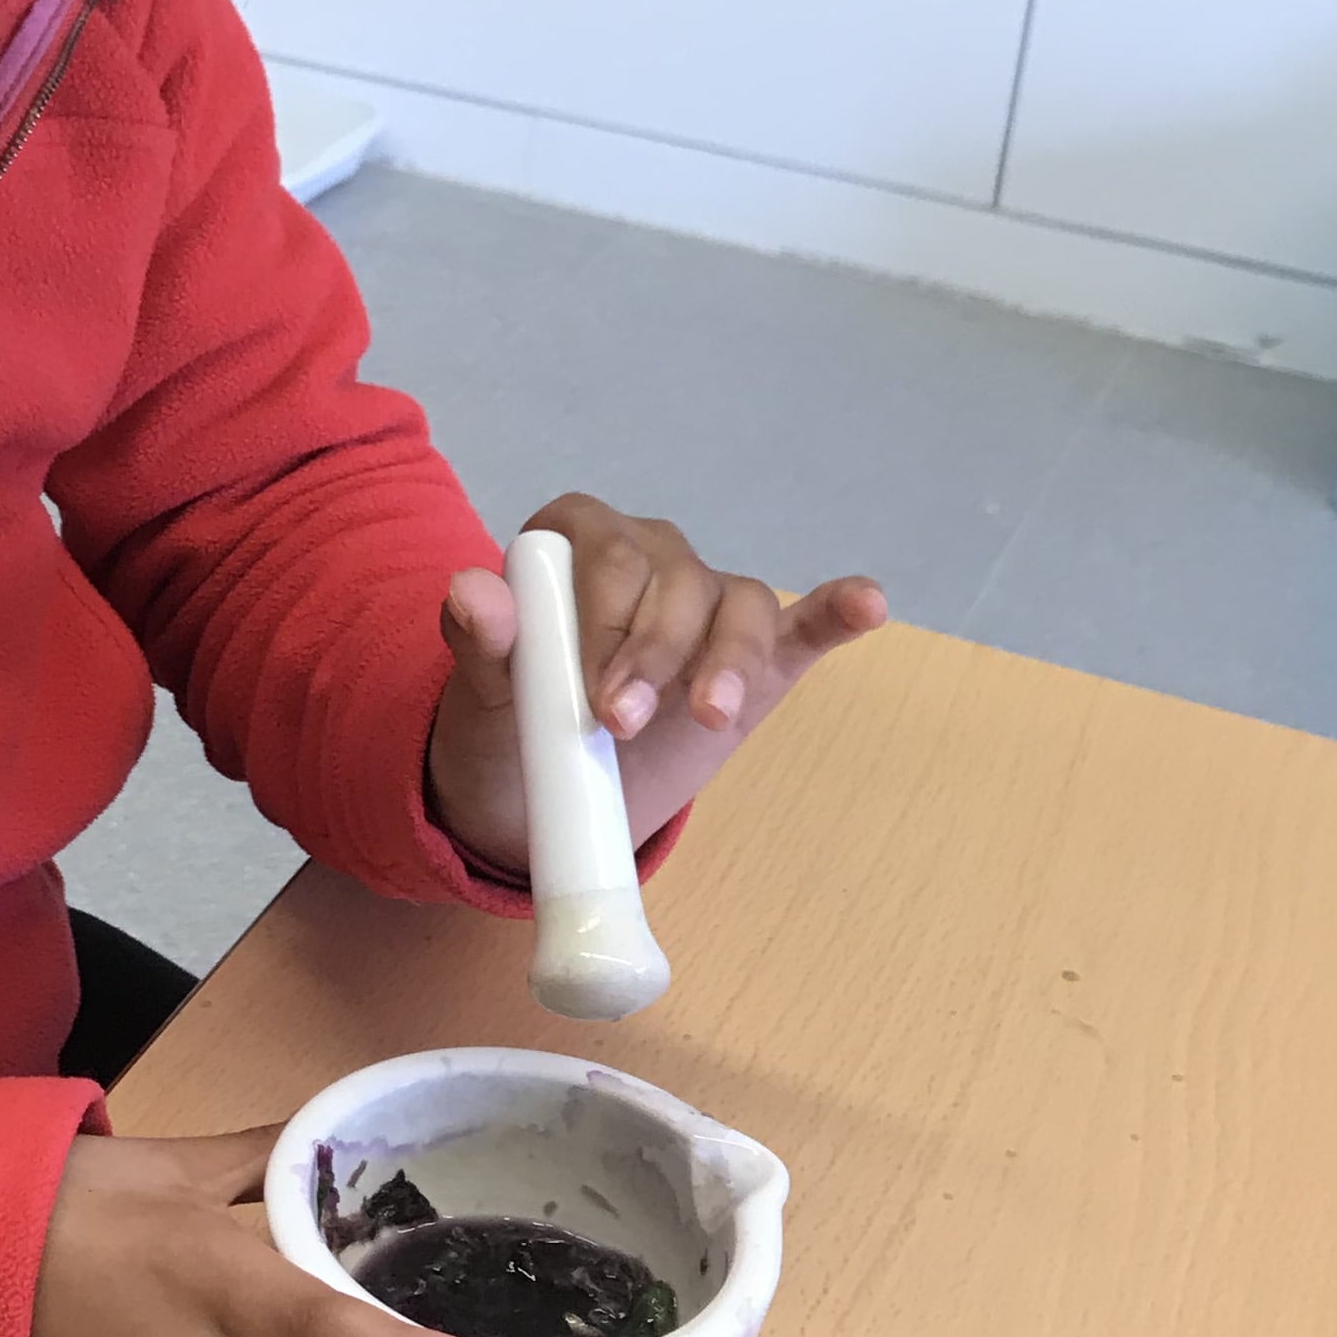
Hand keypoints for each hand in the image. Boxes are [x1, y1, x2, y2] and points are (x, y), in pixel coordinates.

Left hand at [426, 492, 886, 871]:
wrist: (538, 793)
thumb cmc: (507, 725)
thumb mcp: (481, 692)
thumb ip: (480, 639)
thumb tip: (470, 590)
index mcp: (578, 543)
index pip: (607, 554)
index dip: (605, 618)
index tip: (590, 693)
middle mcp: (650, 557)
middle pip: (675, 581)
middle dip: (655, 654)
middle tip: (620, 725)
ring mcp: (707, 607)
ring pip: (738, 604)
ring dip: (727, 660)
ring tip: (709, 717)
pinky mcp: (755, 660)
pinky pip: (804, 623)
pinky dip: (837, 612)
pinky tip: (866, 604)